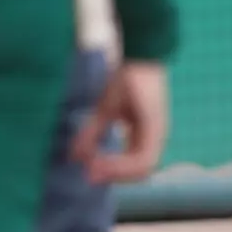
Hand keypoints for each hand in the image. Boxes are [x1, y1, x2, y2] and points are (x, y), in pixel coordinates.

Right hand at [72, 59, 170, 184]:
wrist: (137, 56)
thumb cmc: (125, 81)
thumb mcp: (103, 112)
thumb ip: (90, 135)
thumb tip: (74, 157)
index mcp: (146, 136)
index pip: (135, 167)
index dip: (113, 173)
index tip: (89, 172)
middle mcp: (155, 137)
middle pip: (141, 172)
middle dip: (114, 176)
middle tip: (89, 175)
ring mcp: (158, 132)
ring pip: (144, 168)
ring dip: (117, 172)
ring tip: (94, 168)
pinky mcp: (155, 125)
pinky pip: (145, 157)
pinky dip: (123, 164)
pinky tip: (102, 160)